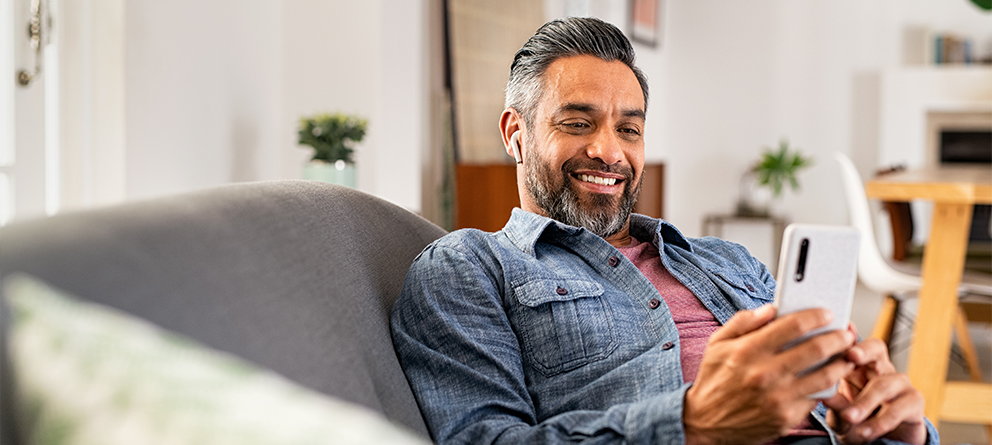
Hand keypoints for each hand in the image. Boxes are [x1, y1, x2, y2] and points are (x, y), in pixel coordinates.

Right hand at [684, 305, 855, 444]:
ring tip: (846, 356)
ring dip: (841, 364)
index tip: (827, 313)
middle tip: (845, 334)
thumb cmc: (713, 381)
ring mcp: (777, 398)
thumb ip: (743, 322)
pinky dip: (825, 387)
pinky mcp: (785, 417)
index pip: (793, 326)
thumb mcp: (717, 344)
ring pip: (824, 376)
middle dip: (838, 338)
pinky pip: (815, 398)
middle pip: (816, 349)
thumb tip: (770, 309)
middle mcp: (764, 374)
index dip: (816, 316)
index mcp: (747, 351)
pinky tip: (828, 379)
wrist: (704, 422)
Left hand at [823, 333, 926, 444]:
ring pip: (885, 383)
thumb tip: (821, 393)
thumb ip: (834, 401)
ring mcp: (900, 383)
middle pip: (876, 349)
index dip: (847, 338)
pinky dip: (881, 422)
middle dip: (863, 351)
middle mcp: (880, 369)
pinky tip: (866, 432)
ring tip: (849, 417)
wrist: (881, 442)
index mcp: (858, 366)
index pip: (853, 344)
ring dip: (865, 402)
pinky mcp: (914, 402)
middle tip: (851, 356)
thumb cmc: (856, 420)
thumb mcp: (839, 412)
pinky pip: (900, 407)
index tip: (836, 335)